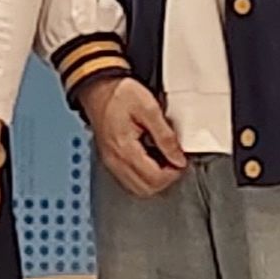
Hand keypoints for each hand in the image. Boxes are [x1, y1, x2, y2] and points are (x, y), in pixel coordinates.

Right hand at [73, 74, 186, 198]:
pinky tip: (150, 159)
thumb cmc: (120, 94)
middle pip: (146, 189)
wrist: (99, 89)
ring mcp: (111, 162)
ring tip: (163, 160)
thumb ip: (166, 136)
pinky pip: (130, 179)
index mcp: (125, 149)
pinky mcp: (111, 160)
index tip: (181, 160)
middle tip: (174, 161)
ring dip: (155, 179)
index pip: (154, 178)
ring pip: (138, 188)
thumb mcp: (149, 108)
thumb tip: (178, 158)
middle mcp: (115, 161)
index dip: (173, 172)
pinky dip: (144, 175)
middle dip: (166, 179)